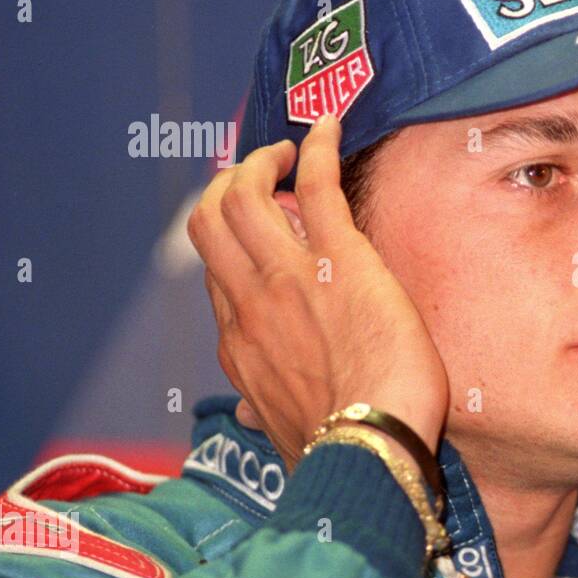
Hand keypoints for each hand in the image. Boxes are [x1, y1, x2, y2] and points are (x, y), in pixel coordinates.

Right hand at [187, 115, 447, 471]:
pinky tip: (329, 125)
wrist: (369, 451)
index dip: (232, 242)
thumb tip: (247, 415)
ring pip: (241, 194)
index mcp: (238, 344)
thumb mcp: (283, 433)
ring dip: (260, 161)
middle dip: (227, 186)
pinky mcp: (340, 257)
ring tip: (288, 150)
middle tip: (261, 174)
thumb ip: (263, 412)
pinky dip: (316, 147)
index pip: (217, 274)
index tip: (258, 230)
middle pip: (209, 221)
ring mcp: (288, 275)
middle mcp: (249, 302)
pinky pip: (316, 183)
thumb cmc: (339, 449)